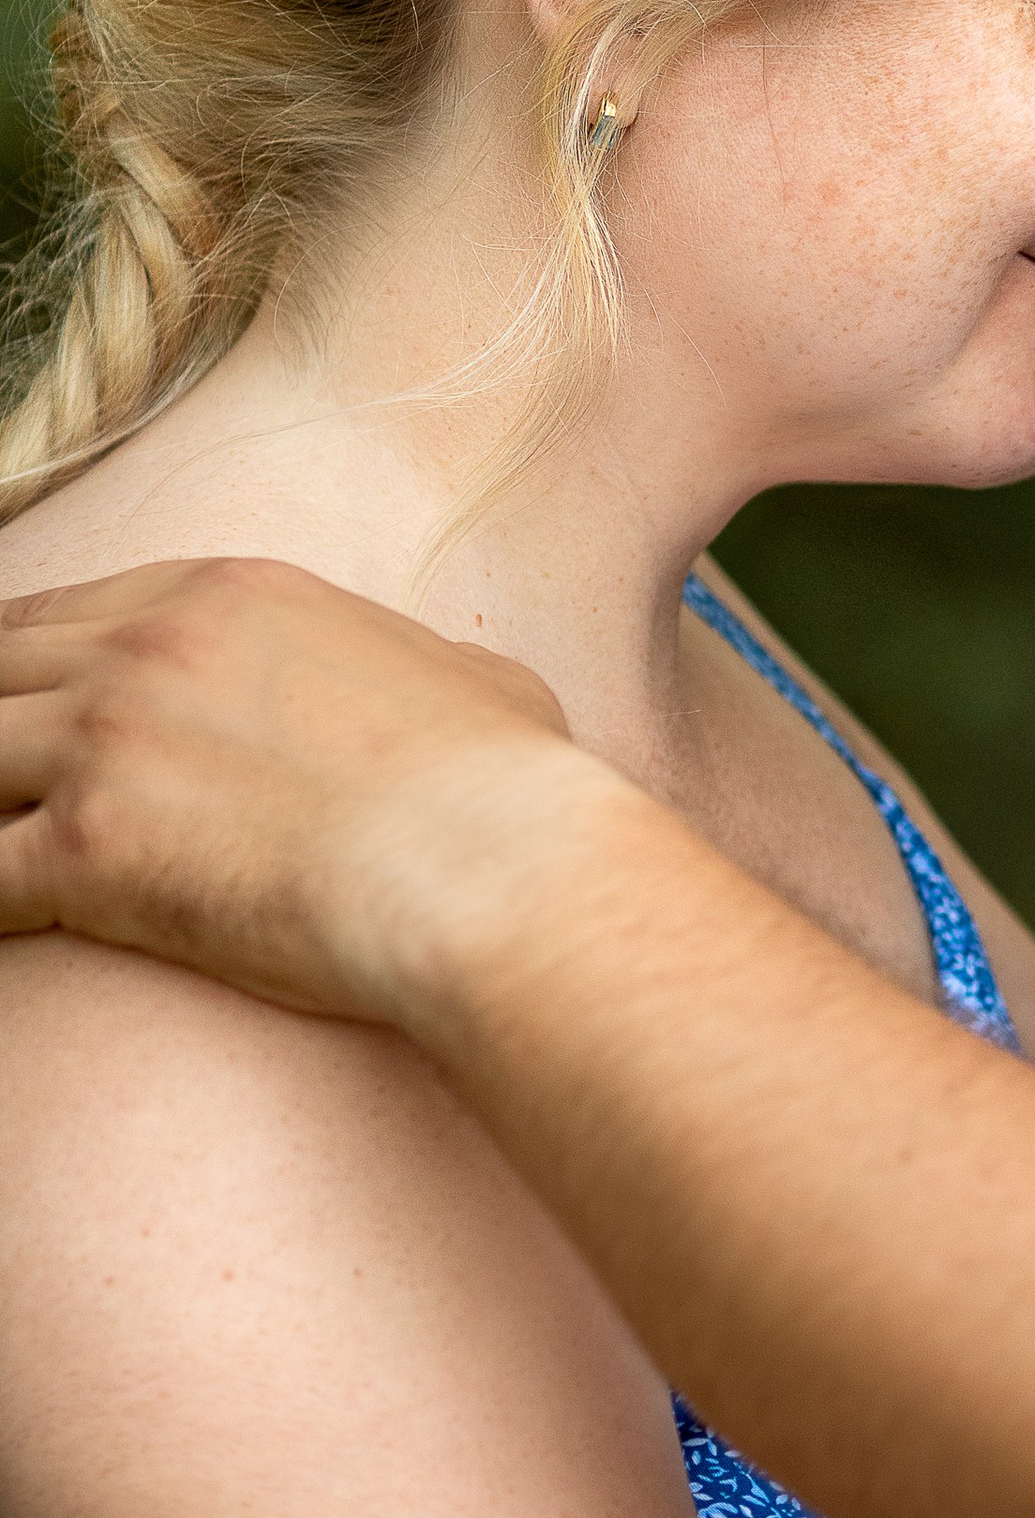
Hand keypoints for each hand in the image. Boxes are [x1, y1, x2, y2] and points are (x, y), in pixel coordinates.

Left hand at [0, 556, 598, 1016]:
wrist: (484, 865)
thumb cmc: (503, 788)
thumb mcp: (477, 679)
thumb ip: (425, 663)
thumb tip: (458, 683)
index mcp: (225, 596)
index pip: (54, 613)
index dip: (17, 669)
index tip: (16, 713)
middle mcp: (146, 650)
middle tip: (9, 788)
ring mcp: (104, 743)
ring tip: (9, 852)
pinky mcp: (84, 850)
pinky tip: (12, 921)